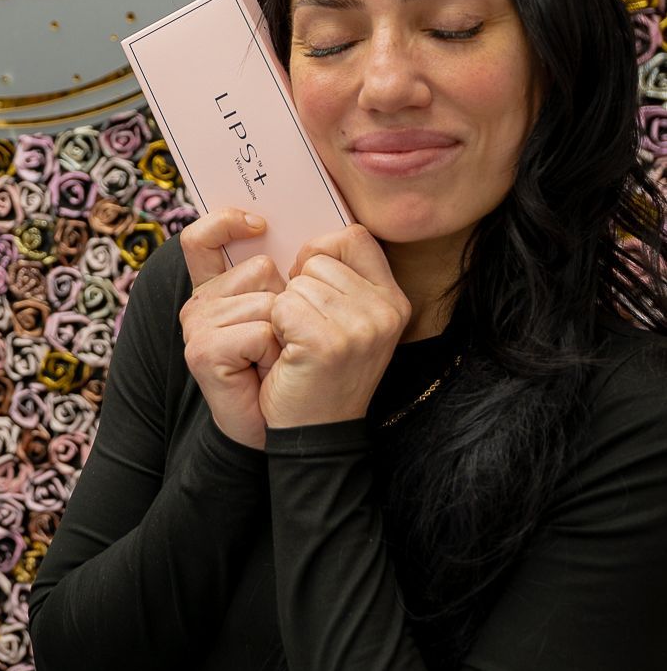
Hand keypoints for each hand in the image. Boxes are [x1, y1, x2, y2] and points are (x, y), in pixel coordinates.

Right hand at [179, 208, 285, 450]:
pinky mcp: (201, 350)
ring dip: (290, 332)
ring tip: (280, 359)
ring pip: (267, 300)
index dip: (223, 221)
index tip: (259, 224)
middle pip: (261, 268)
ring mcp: (197, 326)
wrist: (290, 428)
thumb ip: (301, 274)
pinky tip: (268, 371)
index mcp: (218, 288)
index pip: (201, 237)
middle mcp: (201, 302)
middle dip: (294, 304)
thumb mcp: (305, 313)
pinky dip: (276, 353)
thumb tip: (315, 240)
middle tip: (285, 341)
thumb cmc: (300, 367)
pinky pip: (260, 330)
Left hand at [260, 225, 410, 429]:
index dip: (322, 253)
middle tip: (305, 330)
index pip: (355, 237)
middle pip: (320, 260)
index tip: (310, 285)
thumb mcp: (352, 324)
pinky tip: (289, 352)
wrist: (317, 433)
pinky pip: (283, 305)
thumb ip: (345, 282)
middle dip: (300, 289)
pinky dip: (276, 326)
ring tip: (299, 344)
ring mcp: (361, 327)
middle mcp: (385, 311)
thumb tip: (312, 245)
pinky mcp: (328, 343)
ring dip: (286, 310)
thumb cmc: (323, 373)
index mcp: (394, 300)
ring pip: (298, 283)